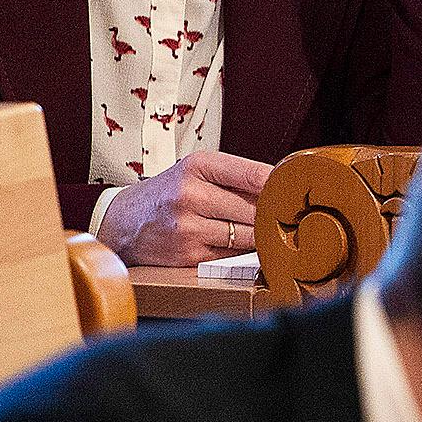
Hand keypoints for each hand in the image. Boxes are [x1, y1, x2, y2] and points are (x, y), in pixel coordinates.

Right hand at [95, 149, 272, 266]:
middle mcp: (191, 195)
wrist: (123, 221)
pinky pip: (233, 255)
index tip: (298, 190)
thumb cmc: (169, 193)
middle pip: (256, 209)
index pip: (255, 174)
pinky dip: (242, 251)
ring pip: (248, 235)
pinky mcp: (188, 255)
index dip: (282, 185)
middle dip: (273, 214)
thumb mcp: (198, 170)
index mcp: (198, 166)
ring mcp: (188, 227)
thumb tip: (287, 187)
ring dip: (260, 235)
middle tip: (287, 215)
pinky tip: (239, 243)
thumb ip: (239, 175)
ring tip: (264, 229)